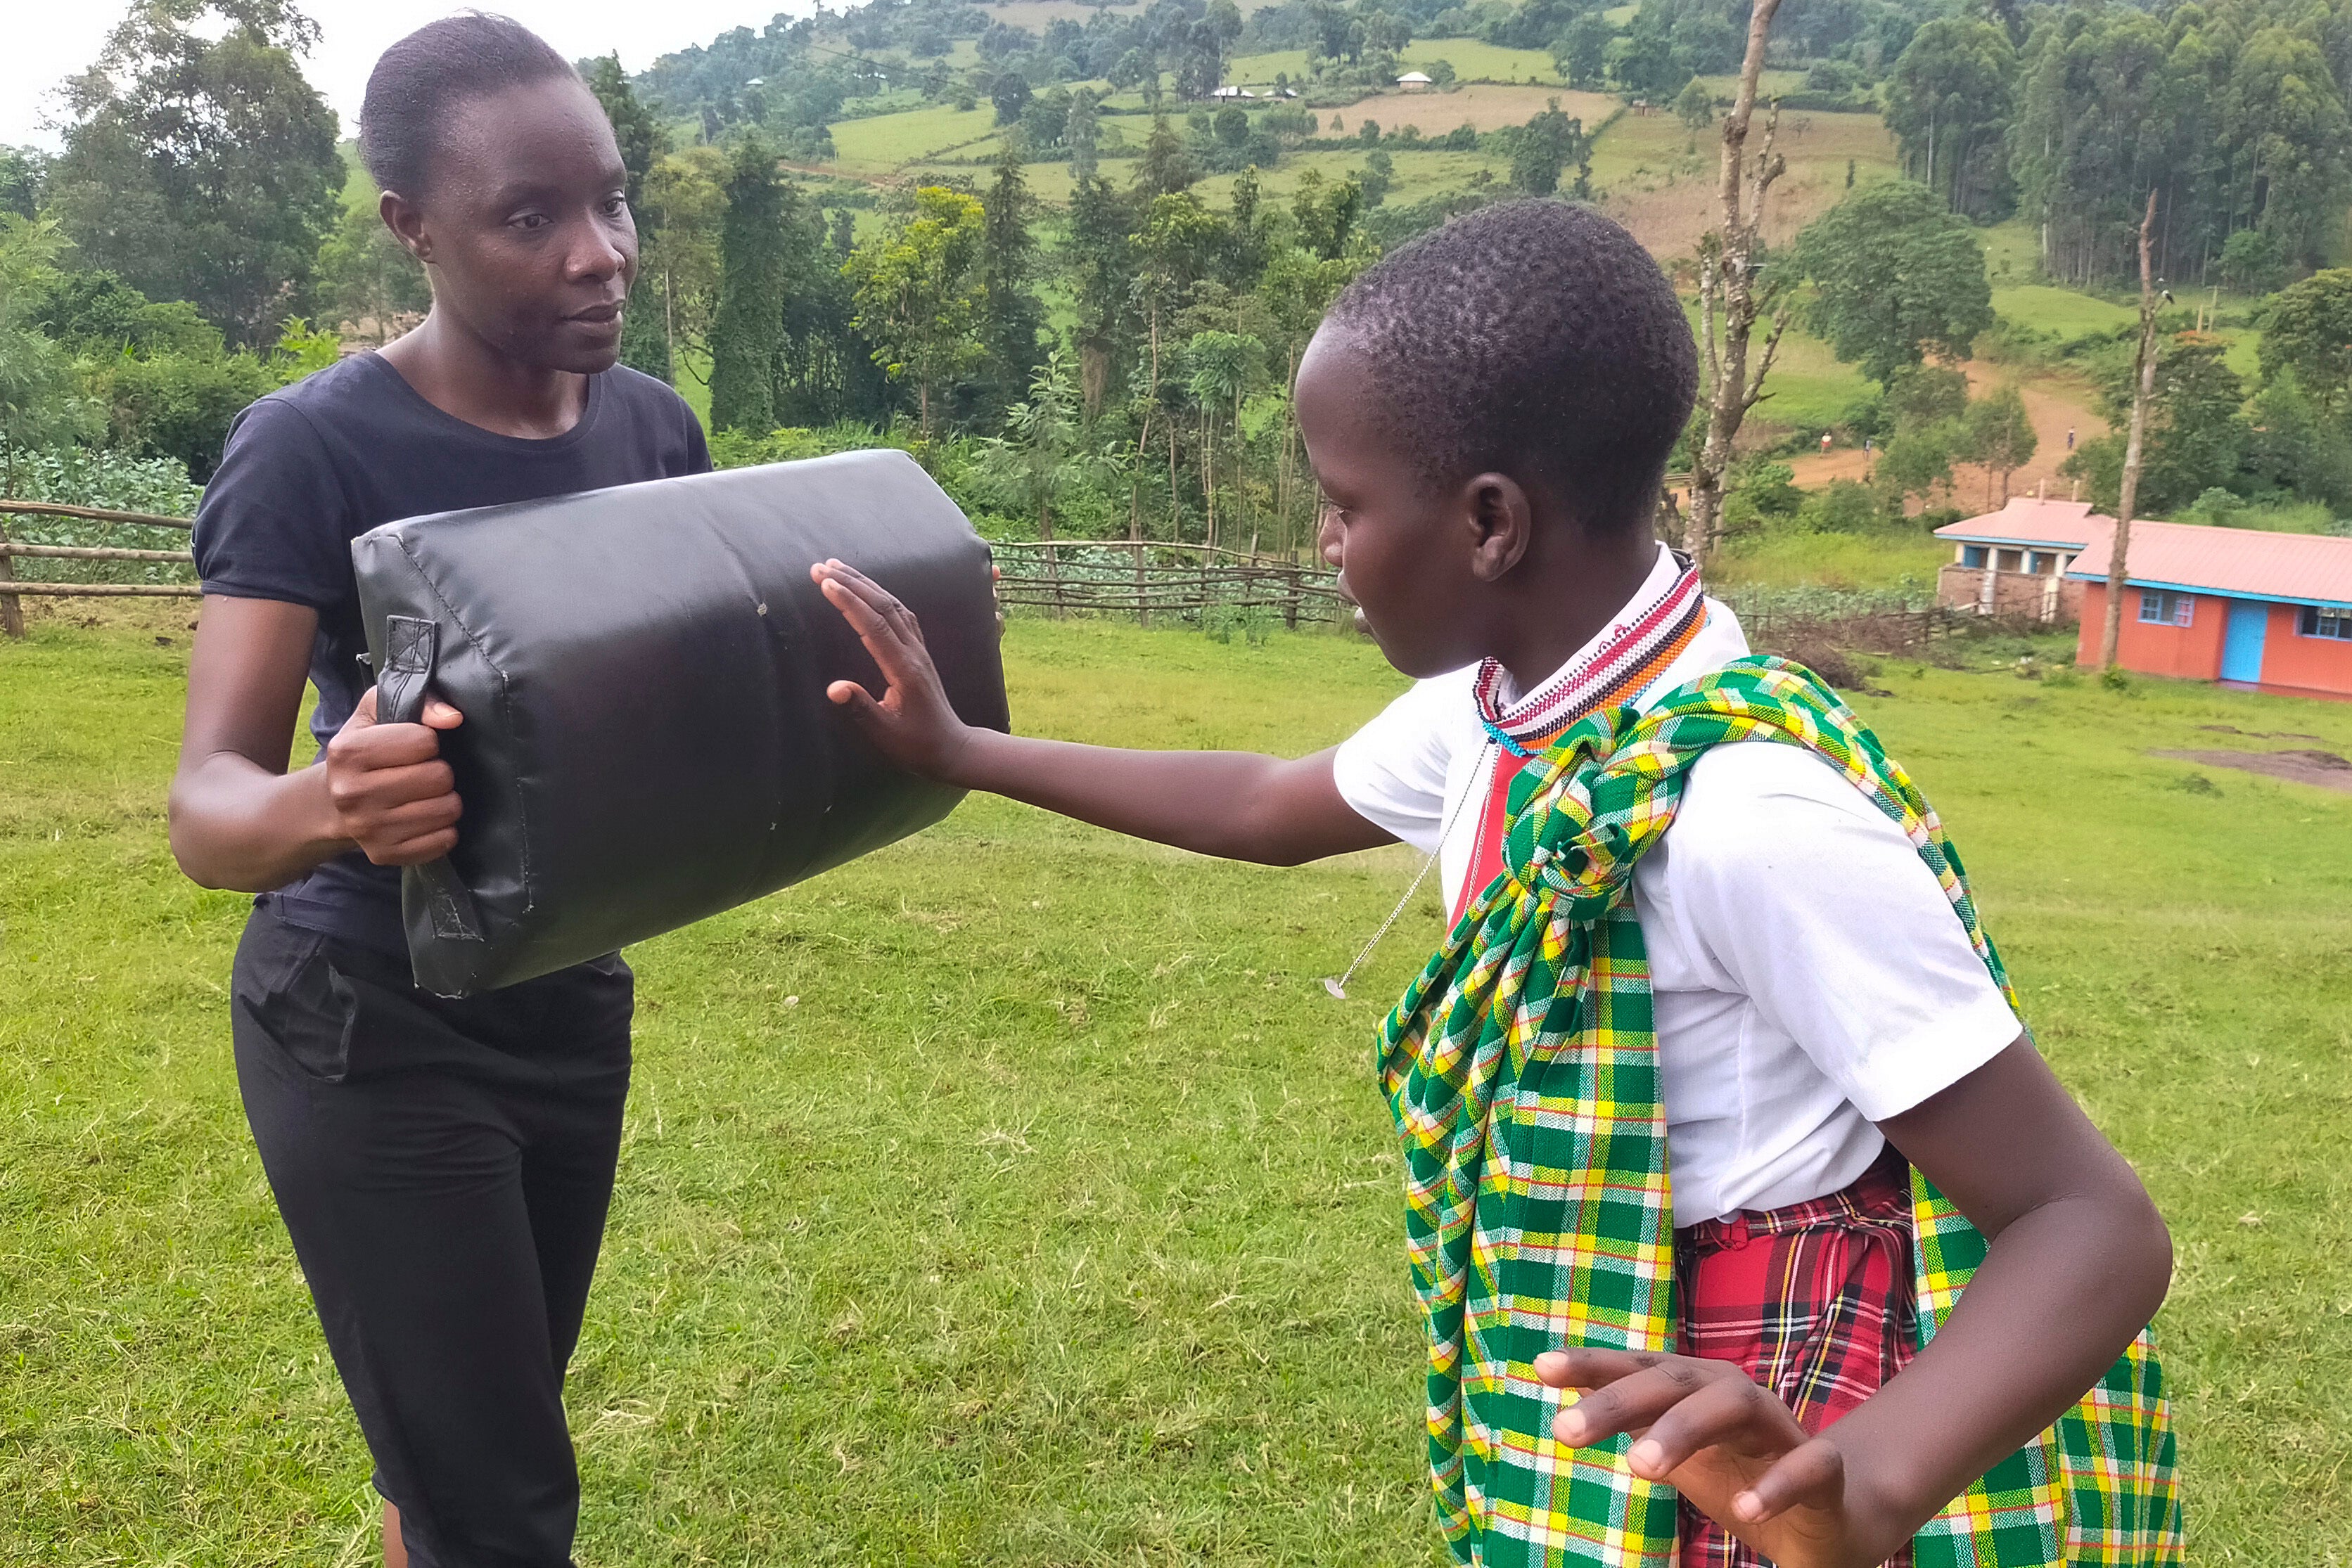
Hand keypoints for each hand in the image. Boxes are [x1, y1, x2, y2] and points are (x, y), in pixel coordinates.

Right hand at [322, 686, 463, 865]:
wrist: (329, 804)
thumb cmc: (362, 751)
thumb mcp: (375, 713)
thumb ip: (418, 700)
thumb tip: (453, 718)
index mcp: (347, 752)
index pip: (425, 742)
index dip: (428, 742)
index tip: (414, 748)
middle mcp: (352, 793)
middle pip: (440, 777)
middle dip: (440, 772)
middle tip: (424, 774)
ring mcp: (367, 829)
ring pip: (446, 810)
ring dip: (446, 800)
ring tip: (425, 795)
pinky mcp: (384, 855)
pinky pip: (444, 840)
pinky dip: (443, 828)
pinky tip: (424, 818)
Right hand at [812, 558, 976, 781]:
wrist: (953, 748)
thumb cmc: (918, 745)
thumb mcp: (886, 734)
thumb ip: (861, 709)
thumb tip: (833, 688)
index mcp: (904, 669)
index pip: (874, 625)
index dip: (849, 602)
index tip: (824, 582)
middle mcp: (913, 652)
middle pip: (883, 606)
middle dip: (851, 582)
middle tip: (819, 566)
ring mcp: (919, 649)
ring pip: (892, 606)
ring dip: (865, 584)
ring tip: (836, 567)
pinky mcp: (919, 652)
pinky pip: (901, 614)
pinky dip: (880, 596)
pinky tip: (868, 590)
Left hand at [1536, 1348, 1905, 1567]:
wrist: (1831, 1514)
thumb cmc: (1740, 1471)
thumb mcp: (1674, 1447)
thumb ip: (1629, 1418)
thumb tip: (1565, 1387)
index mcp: (1698, 1389)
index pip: (1639, 1368)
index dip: (1593, 1363)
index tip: (1541, 1368)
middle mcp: (1737, 1397)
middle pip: (1675, 1381)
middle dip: (1619, 1400)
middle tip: (1565, 1432)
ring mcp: (1782, 1431)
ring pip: (1736, 1406)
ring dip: (1685, 1429)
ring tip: (1638, 1466)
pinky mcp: (1826, 1473)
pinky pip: (1809, 1467)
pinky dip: (1778, 1484)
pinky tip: (1747, 1508)